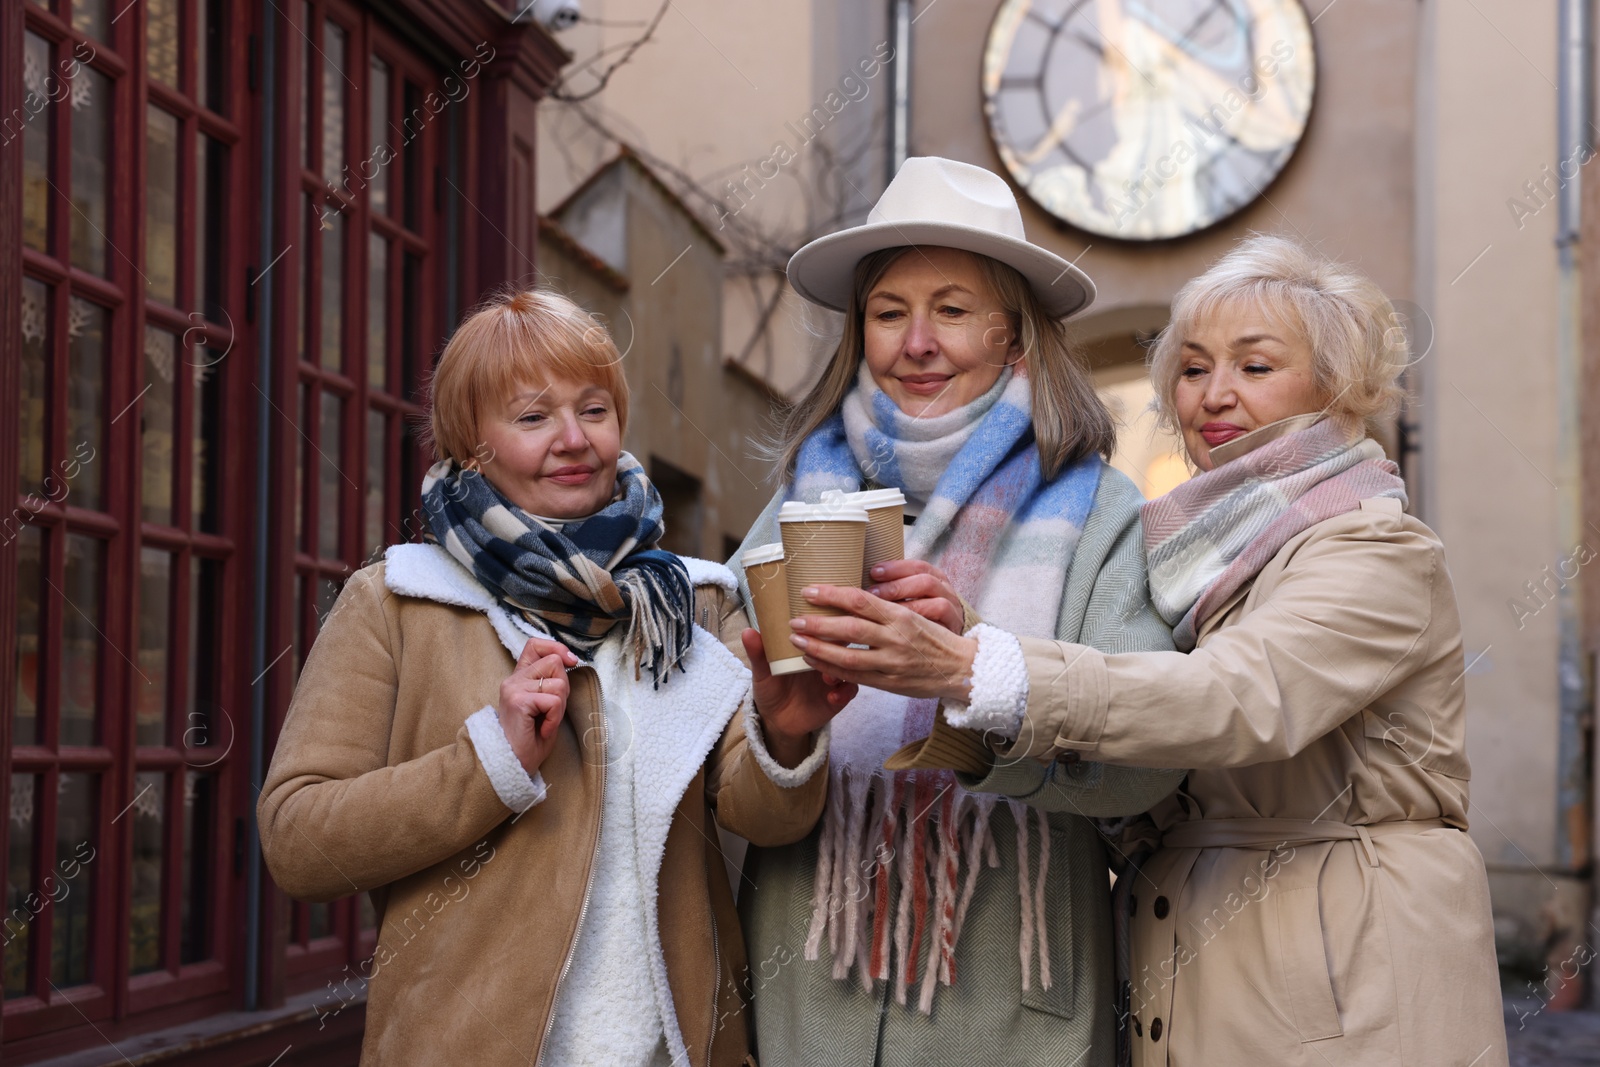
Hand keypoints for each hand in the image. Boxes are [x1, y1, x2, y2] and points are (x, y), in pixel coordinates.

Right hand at [497, 636, 578, 775]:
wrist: (511, 765)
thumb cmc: (530, 739)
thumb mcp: (545, 705)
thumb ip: (552, 682)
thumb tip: (570, 661)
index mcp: (519, 678)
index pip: (535, 644)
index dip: (557, 647)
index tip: (571, 662)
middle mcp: (514, 680)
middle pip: (554, 661)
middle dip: (564, 687)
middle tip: (552, 711)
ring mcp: (514, 689)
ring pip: (558, 681)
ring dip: (560, 706)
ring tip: (546, 722)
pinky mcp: (518, 701)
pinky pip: (553, 700)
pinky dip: (555, 718)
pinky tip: (543, 730)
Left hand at [741, 629, 856, 768]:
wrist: (777, 720)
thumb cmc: (770, 688)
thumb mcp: (762, 671)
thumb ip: (757, 653)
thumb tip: (747, 632)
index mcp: (808, 645)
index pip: (822, 627)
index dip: (825, 621)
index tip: (819, 621)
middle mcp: (824, 656)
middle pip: (840, 643)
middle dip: (837, 645)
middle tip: (824, 651)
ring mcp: (834, 675)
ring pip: (849, 665)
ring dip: (841, 669)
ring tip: (827, 678)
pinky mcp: (839, 695)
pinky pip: (851, 690)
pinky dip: (844, 692)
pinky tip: (832, 698)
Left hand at [786, 585, 977, 703]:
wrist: (961, 668)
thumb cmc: (935, 638)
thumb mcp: (913, 616)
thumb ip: (884, 610)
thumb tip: (850, 598)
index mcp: (900, 615)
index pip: (860, 600)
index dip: (831, 595)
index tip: (809, 591)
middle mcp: (895, 637)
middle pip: (849, 628)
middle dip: (818, 623)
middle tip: (795, 618)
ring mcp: (892, 662)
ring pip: (847, 655)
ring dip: (818, 648)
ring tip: (797, 640)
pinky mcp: (889, 683)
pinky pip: (855, 676)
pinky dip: (831, 668)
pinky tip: (814, 661)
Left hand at [866, 559, 964, 633]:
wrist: (952, 642)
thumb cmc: (925, 615)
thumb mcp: (916, 595)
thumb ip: (896, 588)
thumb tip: (859, 587)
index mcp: (937, 578)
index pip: (919, 567)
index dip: (896, 568)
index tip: (874, 572)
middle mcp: (946, 592)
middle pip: (926, 582)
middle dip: (898, 586)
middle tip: (873, 593)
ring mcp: (953, 612)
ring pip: (937, 604)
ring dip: (910, 607)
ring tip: (885, 614)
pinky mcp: (953, 631)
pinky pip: (942, 628)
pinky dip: (922, 627)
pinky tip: (902, 630)